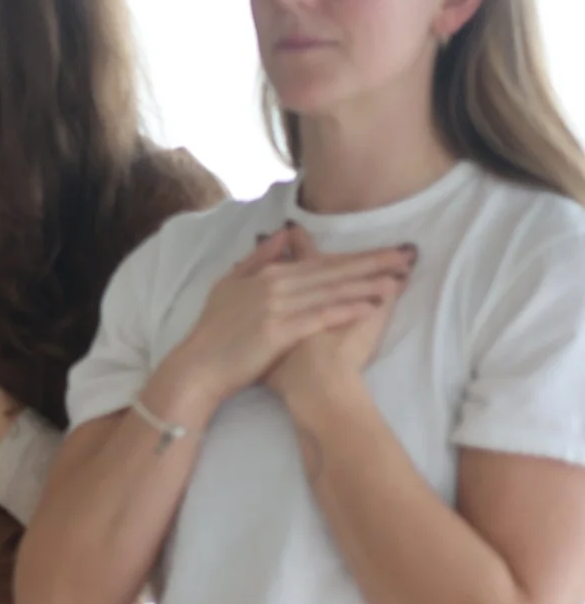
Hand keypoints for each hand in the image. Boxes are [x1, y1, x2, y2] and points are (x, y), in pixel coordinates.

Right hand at [154, 226, 413, 418]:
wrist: (199, 366)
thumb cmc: (213, 331)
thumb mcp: (228, 286)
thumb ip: (256, 260)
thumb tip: (282, 236)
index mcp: (266, 275)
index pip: (319, 262)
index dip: (355, 257)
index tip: (386, 252)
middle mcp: (275, 285)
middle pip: (331, 271)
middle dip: (371, 263)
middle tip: (405, 256)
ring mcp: (277, 306)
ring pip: (330, 290)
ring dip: (366, 283)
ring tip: (397, 278)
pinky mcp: (279, 330)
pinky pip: (320, 316)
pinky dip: (347, 308)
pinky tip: (372, 305)